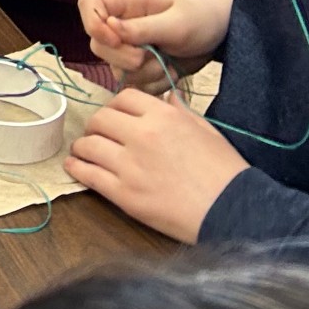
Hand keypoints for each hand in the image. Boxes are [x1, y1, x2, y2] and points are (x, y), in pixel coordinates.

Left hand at [65, 88, 249, 240]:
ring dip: (83, 147)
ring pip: (88, 146)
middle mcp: (141, 135)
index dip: (116, 107)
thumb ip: (182, 112)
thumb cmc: (225, 171)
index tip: (115, 116)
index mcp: (163, 116)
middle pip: (100, 119)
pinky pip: (89, 175)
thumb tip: (168, 98)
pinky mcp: (124, 194)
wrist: (233, 211)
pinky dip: (77, 168)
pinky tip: (74, 167)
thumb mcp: (207, 131)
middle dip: (97, 126)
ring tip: (83, 151)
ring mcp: (130, 166)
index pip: (123, 98)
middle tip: (98, 135)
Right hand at [79, 0, 232, 84]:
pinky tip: (169, 73)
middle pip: (97, 45)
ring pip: (115, 70)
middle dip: (125, 58)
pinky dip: (153, 84)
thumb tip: (110, 27)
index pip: (89, 5)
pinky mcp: (137, 69)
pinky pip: (133, 85)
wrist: (218, 36)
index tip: (116, 40)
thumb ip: (143, 27)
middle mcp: (119, 25)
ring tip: (167, 62)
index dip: (94, 24)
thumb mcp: (176, 22)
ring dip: (145, 74)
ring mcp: (126, 48)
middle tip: (152, 55)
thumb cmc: (199, 19)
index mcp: (125, 3)